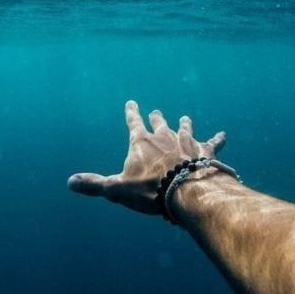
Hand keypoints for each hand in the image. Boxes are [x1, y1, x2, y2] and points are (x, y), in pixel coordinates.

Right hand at [67, 100, 226, 213]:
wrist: (185, 191)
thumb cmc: (149, 190)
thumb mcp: (116, 189)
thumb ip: (94, 185)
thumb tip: (70, 182)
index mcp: (141, 142)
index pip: (133, 122)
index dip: (131, 112)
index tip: (131, 102)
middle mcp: (164, 136)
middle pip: (159, 122)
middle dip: (156, 117)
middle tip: (156, 112)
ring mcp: (186, 141)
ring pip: (184, 127)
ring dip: (184, 124)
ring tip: (185, 118)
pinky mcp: (205, 150)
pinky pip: (213, 143)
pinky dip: (218, 139)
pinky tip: (224, 135)